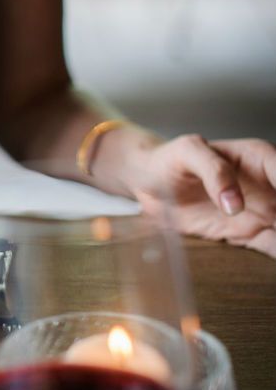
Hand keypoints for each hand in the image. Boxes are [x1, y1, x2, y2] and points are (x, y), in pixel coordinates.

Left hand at [132, 135, 275, 256]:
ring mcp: (263, 212)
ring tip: (275, 241)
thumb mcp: (187, 152)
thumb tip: (234, 204)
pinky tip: (274, 258)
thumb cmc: (170, 159)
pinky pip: (273, 247)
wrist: (149, 181)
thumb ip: (212, 170)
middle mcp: (269, 186)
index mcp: (260, 158)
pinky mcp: (249, 233)